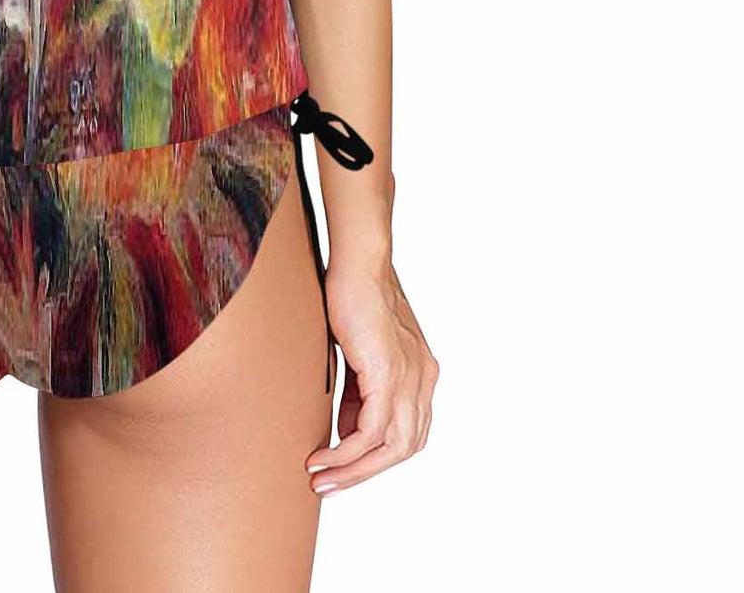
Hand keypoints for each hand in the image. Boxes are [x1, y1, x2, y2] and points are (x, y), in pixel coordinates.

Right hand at [306, 259, 437, 494]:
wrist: (359, 261)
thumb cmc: (353, 294)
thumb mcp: (360, 351)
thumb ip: (360, 390)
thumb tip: (345, 429)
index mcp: (420, 373)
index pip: (407, 431)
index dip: (377, 455)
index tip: (342, 466)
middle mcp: (422, 380)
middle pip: (404, 447)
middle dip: (364, 472)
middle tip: (329, 484)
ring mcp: (409, 378)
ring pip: (392, 448)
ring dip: (354, 469)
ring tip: (320, 477)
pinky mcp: (388, 374)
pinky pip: (372, 431)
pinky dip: (347, 450)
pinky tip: (323, 456)